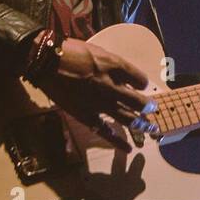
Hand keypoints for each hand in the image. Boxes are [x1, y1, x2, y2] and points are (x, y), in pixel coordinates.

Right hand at [32, 38, 154, 147]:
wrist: (47, 62)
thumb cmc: (71, 51)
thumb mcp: (98, 51)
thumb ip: (112, 64)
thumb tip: (123, 75)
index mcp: (115, 67)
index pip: (139, 78)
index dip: (142, 83)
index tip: (141, 85)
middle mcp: (112, 86)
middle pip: (137, 100)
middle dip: (147, 106)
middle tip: (153, 109)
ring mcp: (100, 103)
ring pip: (127, 117)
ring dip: (141, 124)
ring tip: (151, 128)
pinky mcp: (87, 115)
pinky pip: (106, 131)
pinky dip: (118, 142)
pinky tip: (128, 149)